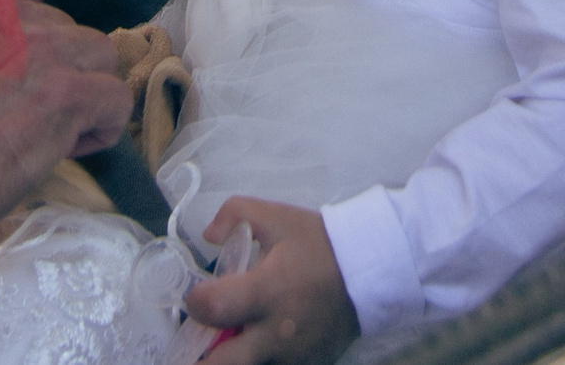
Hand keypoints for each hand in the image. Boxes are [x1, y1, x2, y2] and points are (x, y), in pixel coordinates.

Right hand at [0, 0, 127, 237]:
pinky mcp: (66, 91)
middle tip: (37, 117)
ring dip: (85, 92)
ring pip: (98, 56)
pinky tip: (73, 150)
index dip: (25, 61)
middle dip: (60, 71)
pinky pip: (114, 99)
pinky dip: (102, 127)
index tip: (9, 95)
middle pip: (65, 30)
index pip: (22, 17)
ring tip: (61, 133)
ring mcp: (39, 48)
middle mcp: (2, 13)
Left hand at [188, 199, 359, 364]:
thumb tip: (208, 237)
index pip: (211, 308)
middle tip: (200, 342)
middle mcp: (275, 333)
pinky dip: (261, 358)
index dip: (195, 301)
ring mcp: (292, 357)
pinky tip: (261, 341)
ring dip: (233, 357)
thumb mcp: (277, 216)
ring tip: (234, 337)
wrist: (369, 271)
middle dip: (199, 356)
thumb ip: (234, 214)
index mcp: (266, 291)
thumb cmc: (320, 244)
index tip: (200, 294)